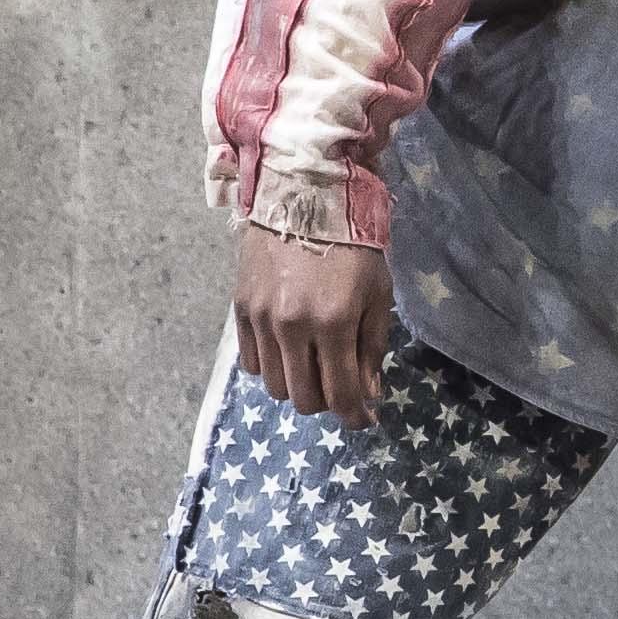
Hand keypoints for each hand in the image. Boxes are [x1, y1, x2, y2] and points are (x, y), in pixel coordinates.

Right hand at [231, 225, 390, 424]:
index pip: (339, 393)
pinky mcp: (240, 309)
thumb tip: (367, 395)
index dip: (354, 416)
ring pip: (273, 386)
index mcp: (334, 322)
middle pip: (303, 398)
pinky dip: (270, 367)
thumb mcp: (377, 294)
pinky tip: (289, 351)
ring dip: (297, 386)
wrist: (304, 198)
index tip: (364, 420)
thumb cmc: (353, 246)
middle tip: (340, 388)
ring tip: (315, 367)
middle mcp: (292, 326)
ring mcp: (261, 318)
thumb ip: (371, 347)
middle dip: (326, 402)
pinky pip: (250, 363)